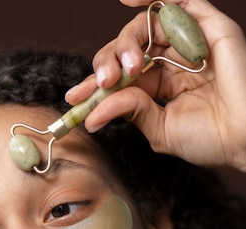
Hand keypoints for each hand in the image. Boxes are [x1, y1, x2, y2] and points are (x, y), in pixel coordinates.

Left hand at [66, 0, 245, 171]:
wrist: (242, 138)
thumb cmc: (208, 139)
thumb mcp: (159, 130)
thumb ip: (129, 112)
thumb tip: (92, 114)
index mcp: (160, 87)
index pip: (121, 78)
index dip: (95, 85)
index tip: (74, 98)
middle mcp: (171, 62)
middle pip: (128, 50)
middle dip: (108, 64)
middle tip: (105, 82)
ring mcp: (188, 43)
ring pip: (146, 27)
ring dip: (127, 42)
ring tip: (126, 68)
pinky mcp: (207, 27)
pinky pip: (177, 1)